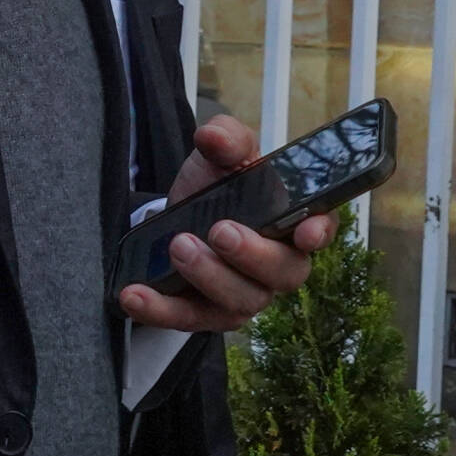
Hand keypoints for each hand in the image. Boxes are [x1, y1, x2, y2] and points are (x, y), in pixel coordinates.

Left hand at [117, 114, 333, 332]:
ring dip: (209, 276)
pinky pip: (189, 319)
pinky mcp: (208, 314)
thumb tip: (214, 136)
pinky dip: (161, 309)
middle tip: (220, 230)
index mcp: (292, 222)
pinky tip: (134, 294)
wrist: (176, 215)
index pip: (320, 228)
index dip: (319, 232)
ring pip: (241, 302)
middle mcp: (277, 265)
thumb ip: (226, 139)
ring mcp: (245, 294)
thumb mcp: (220, 154)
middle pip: (284, 274)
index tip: (306, 233)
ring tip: (177, 246)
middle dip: (252, 255)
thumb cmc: (214, 186)